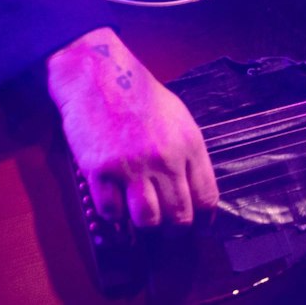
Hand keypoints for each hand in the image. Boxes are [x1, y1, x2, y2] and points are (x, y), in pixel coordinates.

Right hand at [44, 27, 219, 227]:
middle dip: (174, 230)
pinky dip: (113, 212)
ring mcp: (133, 166)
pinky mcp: (101, 170)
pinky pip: (111, 211)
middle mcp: (165, 159)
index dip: (204, 220)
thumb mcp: (177, 117)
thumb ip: (187, 153)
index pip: (207, 197)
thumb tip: (193, 188)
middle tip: (166, 230)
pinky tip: (113, 199)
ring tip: (140, 216)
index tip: (198, 226)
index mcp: (189, 144)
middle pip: (179, 216)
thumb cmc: (138, 95)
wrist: (98, 75)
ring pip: (148, 220)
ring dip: (144, 224)